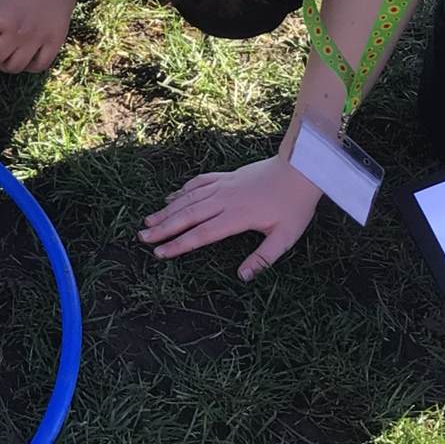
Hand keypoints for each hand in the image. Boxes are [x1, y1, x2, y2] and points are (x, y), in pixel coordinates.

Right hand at [139, 153, 321, 280]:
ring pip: (188, 199)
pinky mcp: (226, 176)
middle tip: (142, 238)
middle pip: (187, 215)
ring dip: (166, 211)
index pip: (202, 234)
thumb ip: (263, 258)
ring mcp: (223, 185)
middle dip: (163, 228)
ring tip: (148, 222)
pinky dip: (182, 191)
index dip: (179, 244)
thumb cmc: (295, 204)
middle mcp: (225, 199)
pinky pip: (199, 183)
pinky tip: (171, 197)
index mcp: (237, 216)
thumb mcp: (286, 236)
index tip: (160, 253)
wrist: (301, 166)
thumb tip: (242, 277)